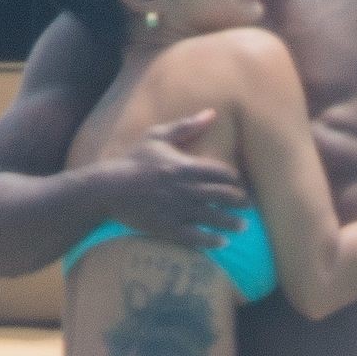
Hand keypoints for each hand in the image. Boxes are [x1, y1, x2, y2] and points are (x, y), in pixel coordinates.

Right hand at [104, 111, 249, 248]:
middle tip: (248, 207)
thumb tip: (211, 113)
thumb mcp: (157, 137)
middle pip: (225, 196)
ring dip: (233, 223)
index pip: (223, 173)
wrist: (108, 189)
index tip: (239, 185)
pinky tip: (223, 242)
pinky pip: (196, 237)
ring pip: (215, 218)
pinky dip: (212, 241)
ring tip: (242, 226)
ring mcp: (178, 210)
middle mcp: (186, 189)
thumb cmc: (133, 161)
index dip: (236, 180)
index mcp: (186, 166)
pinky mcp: (168, 229)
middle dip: (241, 202)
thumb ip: (186, 126)